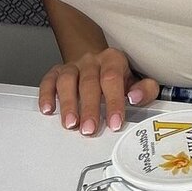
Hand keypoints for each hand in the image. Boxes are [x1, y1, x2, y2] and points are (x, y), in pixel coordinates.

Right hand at [38, 47, 160, 135]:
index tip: (114, 122)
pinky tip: (48, 110)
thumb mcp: (137, 81)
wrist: (99, 60)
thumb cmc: (119, 77)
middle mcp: (92, 61)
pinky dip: (46, 95)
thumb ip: (145, 90)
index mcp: (113, 60)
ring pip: (67, 81)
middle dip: (89, 108)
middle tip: (89, 129)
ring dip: (67, 104)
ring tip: (70, 124)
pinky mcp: (56, 72)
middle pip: (89, 82)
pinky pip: (48, 80)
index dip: (113, 101)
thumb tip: (136, 97)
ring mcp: (73, 66)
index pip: (112, 79)